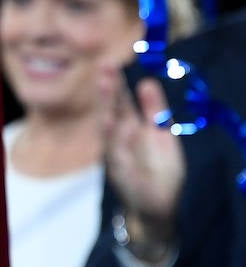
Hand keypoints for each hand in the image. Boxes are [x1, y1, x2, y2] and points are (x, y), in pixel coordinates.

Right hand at [101, 66, 182, 240]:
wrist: (159, 204)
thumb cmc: (160, 168)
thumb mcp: (162, 134)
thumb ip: (154, 109)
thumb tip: (147, 81)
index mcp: (131, 125)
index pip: (122, 100)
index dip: (117, 82)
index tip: (110, 63)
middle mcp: (119, 136)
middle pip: (112, 108)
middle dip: (108, 88)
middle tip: (105, 67)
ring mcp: (116, 152)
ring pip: (108, 125)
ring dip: (106, 106)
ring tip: (106, 87)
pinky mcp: (118, 169)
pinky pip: (112, 150)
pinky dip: (110, 136)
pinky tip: (108, 121)